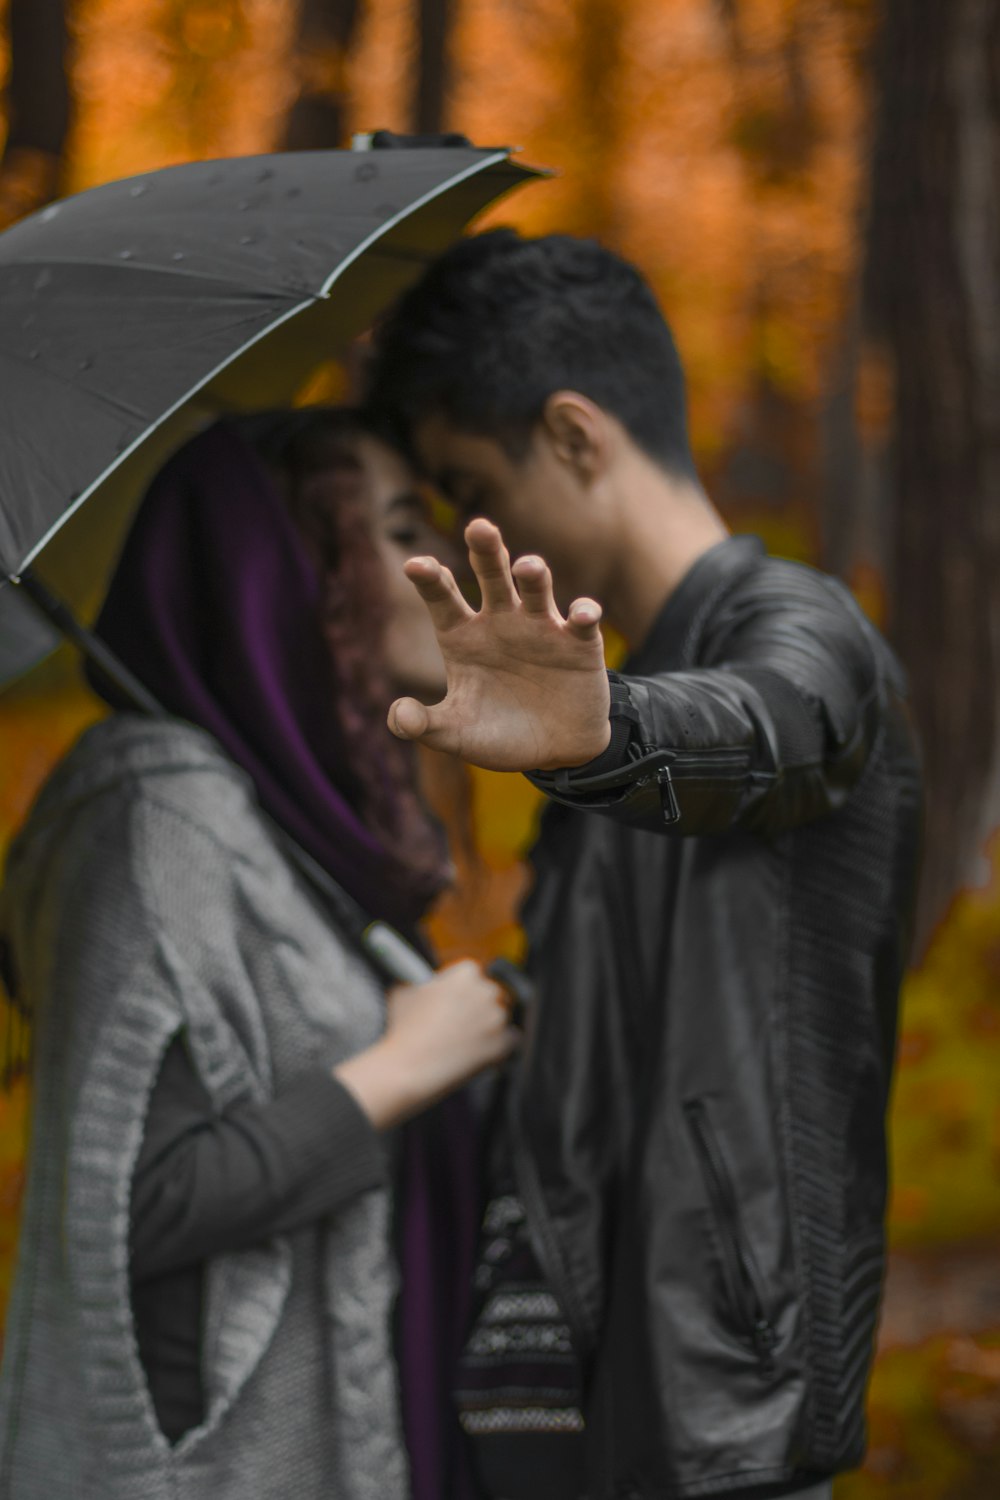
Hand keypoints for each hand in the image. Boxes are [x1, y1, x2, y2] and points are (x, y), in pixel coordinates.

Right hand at [334, 960, 516, 1127]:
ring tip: (467, 1039)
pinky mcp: (503, 1044)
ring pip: (501, 1016)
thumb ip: (420, 980)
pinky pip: (511, 1040)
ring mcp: (497, 1018)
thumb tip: (423, 981)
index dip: (462, 987)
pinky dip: (500, 1045)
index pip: (473, 973)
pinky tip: (481, 1049)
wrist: (409, 1067)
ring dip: (489, 1025)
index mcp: (466, 973)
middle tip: (463, 1021)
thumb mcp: (403, 990)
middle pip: (492, 993)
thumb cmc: (403, 1029)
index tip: (455, 998)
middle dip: (480, 1005)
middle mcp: (487, 991)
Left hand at [387, 518, 611, 771]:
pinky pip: (582, 621)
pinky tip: (580, 616)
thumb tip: (398, 717)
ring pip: (536, 588)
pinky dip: (584, 614)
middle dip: (486, 550)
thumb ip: (424, 726)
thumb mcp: (456, 735)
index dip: (429, 580)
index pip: (442, 598)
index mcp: (464, 637)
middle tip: (478, 527)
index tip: (414, 565)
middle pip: (491, 575)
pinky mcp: (579, 644)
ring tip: (527, 567)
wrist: (556, 752)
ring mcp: (542, 629)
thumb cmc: (500, 735)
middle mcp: (501, 622)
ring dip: (534, 574)